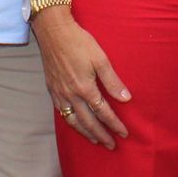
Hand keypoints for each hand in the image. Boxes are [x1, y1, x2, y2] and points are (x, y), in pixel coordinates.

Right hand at [32, 8, 130, 148]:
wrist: (53, 31)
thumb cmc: (79, 42)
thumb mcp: (100, 59)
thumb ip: (112, 81)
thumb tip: (126, 98)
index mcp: (85, 88)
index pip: (103, 112)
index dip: (114, 124)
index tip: (124, 133)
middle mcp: (71, 95)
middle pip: (88, 122)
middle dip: (101, 135)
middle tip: (111, 145)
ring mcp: (60, 93)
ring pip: (73, 121)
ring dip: (86, 133)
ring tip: (95, 140)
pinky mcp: (52, 89)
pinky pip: (61, 113)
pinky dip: (71, 122)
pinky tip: (76, 124)